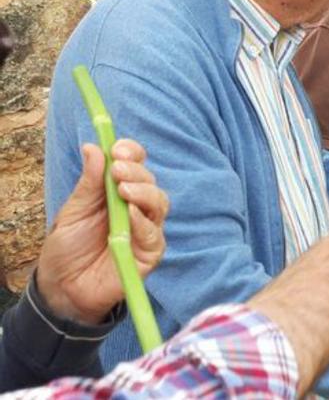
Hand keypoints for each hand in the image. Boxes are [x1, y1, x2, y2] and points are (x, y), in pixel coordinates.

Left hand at [37, 140, 169, 323]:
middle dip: (137, 172)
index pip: (136, 166)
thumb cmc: (68, 248)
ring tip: (123, 190)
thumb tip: (93, 147)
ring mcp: (145, 231)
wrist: (62, 288)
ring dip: (144, 193)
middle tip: (118, 170)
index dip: (132, 154)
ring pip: (159, 205)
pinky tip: (131, 214)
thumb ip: (88, 182)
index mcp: (118, 193)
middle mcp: (137, 209)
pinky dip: (144, 222)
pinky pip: (154, 234)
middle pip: (150, 183)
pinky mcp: (149, 254)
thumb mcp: (74, 210)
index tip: (118, 149)